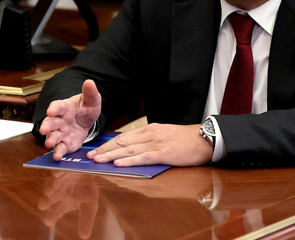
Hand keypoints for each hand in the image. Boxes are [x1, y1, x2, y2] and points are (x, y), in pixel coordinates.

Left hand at [38, 171, 98, 238]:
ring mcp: (59, 181)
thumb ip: (86, 220)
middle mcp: (57, 193)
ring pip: (52, 185)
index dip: (51, 216)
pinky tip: (57, 174)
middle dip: (46, 201)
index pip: (54, 213)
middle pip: (49, 199)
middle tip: (44, 205)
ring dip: (50, 188)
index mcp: (62, 204)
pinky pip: (58, 170)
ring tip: (49, 191)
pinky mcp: (62, 169)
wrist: (90, 171)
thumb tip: (84, 237)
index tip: (49, 221)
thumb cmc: (87, 189)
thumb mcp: (90, 206)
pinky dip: (57, 172)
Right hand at [39, 79, 101, 160]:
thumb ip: (90, 93)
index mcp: (65, 107)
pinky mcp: (65, 144)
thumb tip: (89, 82)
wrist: (87, 121)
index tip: (51, 110)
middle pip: (50, 122)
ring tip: (49, 144)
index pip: (57, 106)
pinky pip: (60, 148)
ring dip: (50, 140)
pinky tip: (57, 156)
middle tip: (43, 129)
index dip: (54, 108)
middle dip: (46, 126)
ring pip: (53, 136)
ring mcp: (61, 133)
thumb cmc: (86, 108)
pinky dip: (58, 152)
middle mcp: (59, 120)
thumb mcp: (91, 100)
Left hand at [87, 123, 212, 166]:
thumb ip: (150, 141)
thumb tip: (134, 149)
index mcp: (150, 129)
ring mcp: (156, 143)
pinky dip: (129, 161)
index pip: (124, 136)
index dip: (109, 144)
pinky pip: (143, 157)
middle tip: (90, 157)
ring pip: (129, 150)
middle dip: (105, 150)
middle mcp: (150, 134)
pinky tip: (119, 164)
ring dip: (111, 156)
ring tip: (98, 160)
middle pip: (123, 142)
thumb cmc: (186, 140)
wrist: (204, 138)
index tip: (96, 150)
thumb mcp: (165, 135)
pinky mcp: (163, 153)